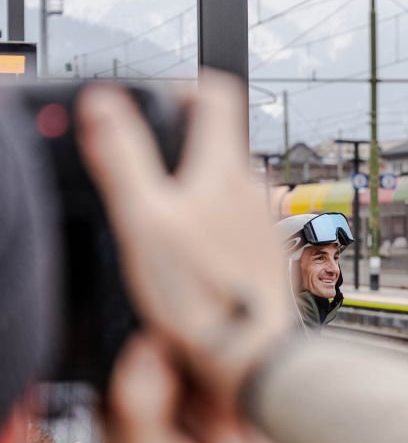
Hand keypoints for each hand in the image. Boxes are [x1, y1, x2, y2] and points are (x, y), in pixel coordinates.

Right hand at [77, 73, 288, 409]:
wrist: (252, 356)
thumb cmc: (203, 296)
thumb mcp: (143, 219)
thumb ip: (123, 157)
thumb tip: (105, 103)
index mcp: (224, 169)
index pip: (218, 94)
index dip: (185, 86)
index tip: (160, 99)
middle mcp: (254, 190)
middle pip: (220, 143)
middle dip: (183, 146)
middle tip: (146, 170)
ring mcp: (264, 223)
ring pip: (228, 186)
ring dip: (197, 190)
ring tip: (162, 221)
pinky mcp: (266, 255)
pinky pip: (237, 224)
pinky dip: (213, 226)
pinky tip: (192, 258)